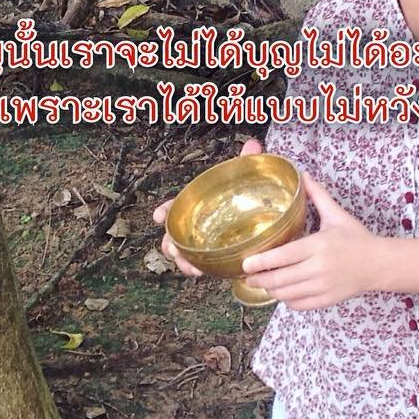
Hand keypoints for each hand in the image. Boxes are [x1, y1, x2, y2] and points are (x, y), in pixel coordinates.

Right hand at [154, 138, 263, 277]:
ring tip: (189, 267)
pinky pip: (196, 266)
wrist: (261, 219)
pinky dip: (194, 270)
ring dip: (181, 260)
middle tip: (173, 248)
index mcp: (197, 202)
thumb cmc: (245, 195)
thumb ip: (247, 162)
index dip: (165, 210)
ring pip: (181, 253)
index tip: (157, 216)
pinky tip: (200, 273)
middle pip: (172, 233)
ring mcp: (201, 242)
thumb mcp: (246, 178)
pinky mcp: (210, 257)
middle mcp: (195, 223)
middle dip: (168, 242)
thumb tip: (253, 144)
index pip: (175, 205)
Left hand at [241, 171, 376, 309]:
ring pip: (287, 294)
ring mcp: (323, 287)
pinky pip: (300, 305)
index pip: (283, 257)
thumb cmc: (356, 238)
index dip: (261, 262)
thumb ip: (317, 195)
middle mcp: (319, 268)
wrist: (379, 264)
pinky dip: (287, 301)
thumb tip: (303, 174)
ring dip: (270, 291)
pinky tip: (282, 292)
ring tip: (261, 283)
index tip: (245, 263)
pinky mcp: (327, 300)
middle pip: (280, 279)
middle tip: (246, 276)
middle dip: (259, 280)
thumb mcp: (336, 214)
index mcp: (318, 246)